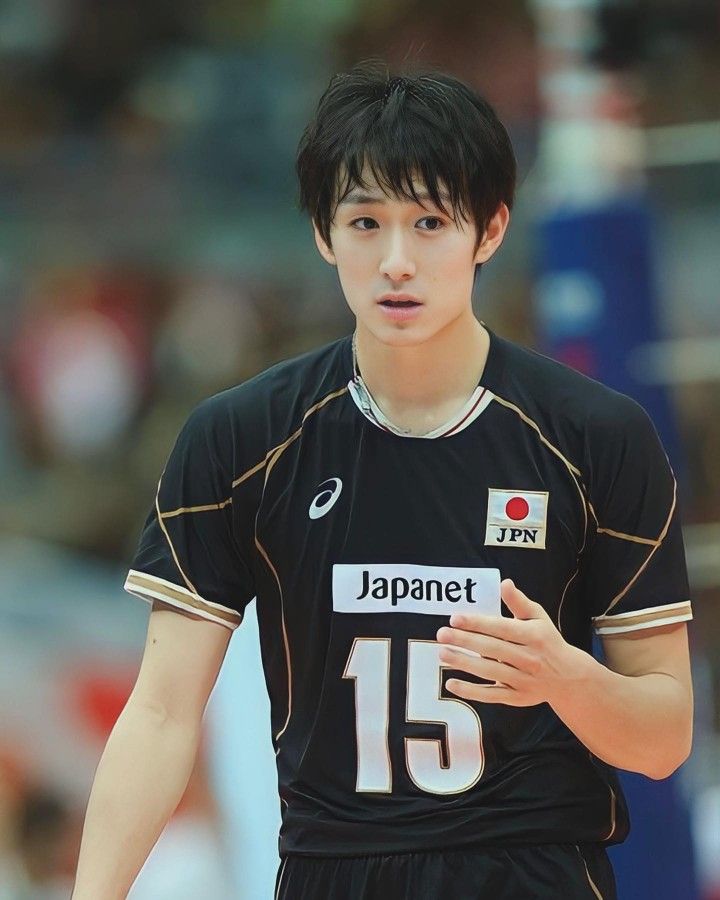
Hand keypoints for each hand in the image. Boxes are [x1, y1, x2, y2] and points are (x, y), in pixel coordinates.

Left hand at [436, 578, 582, 706]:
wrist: (569, 678)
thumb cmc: (548, 642)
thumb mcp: (538, 618)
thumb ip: (519, 602)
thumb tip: (504, 584)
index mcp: (534, 636)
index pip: (501, 628)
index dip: (478, 623)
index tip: (456, 618)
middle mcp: (529, 659)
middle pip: (492, 649)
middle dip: (465, 641)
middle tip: (442, 634)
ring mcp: (523, 680)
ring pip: (489, 672)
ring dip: (464, 663)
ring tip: (442, 653)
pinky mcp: (518, 697)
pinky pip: (491, 695)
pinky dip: (471, 691)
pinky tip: (451, 683)